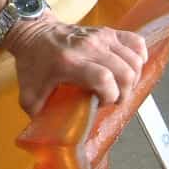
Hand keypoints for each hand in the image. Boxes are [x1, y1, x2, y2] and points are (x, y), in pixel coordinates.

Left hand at [4, 15, 148, 115]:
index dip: (110, 96)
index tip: (102, 103)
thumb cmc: (33, 63)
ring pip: (134, 59)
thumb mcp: (29, 95)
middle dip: (124, 92)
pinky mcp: (108, 31)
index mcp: (69, 63)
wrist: (34, 32)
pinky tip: (130, 68)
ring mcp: (100, 36)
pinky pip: (136, 42)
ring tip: (120, 87)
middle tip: (113, 99)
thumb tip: (52, 137)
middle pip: (125, 71)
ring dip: (133, 78)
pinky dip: (139, 57)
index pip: (104, 79)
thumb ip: (40, 117)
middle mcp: (88, 47)